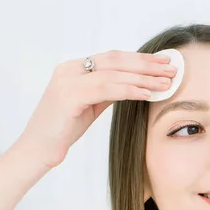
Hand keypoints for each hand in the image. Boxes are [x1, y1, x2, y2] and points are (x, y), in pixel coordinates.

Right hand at [13, 50, 175, 168]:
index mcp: (72, 69)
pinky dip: (130, 90)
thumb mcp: (89, 106)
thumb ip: (106, 92)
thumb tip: (133, 83)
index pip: (112, 58)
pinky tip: (148, 94)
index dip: (139, 58)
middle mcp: (69, 69)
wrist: (36, 151)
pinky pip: (108, 89)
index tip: (162, 62)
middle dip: (146, 64)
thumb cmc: (62, 131)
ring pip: (114, 73)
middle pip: (116, 60)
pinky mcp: (69, 95)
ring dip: (144, 77)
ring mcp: (68, 80)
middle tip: (172, 68)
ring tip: (166, 82)